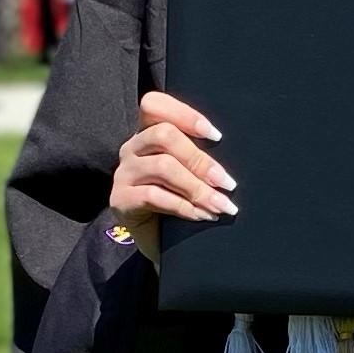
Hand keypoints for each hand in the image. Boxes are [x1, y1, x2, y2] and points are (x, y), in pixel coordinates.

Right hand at [108, 90, 235, 262]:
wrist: (162, 248)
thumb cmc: (180, 205)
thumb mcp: (190, 175)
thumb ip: (198, 157)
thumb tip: (233, 154)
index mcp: (147, 134)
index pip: (154, 104)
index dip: (185, 114)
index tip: (217, 136)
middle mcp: (131, 148)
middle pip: (163, 134)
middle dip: (200, 159)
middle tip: (226, 182)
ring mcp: (123, 174)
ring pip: (162, 167)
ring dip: (197, 187)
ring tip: (221, 204)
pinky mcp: (120, 200)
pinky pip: (154, 196)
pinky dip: (184, 206)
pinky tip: (203, 216)